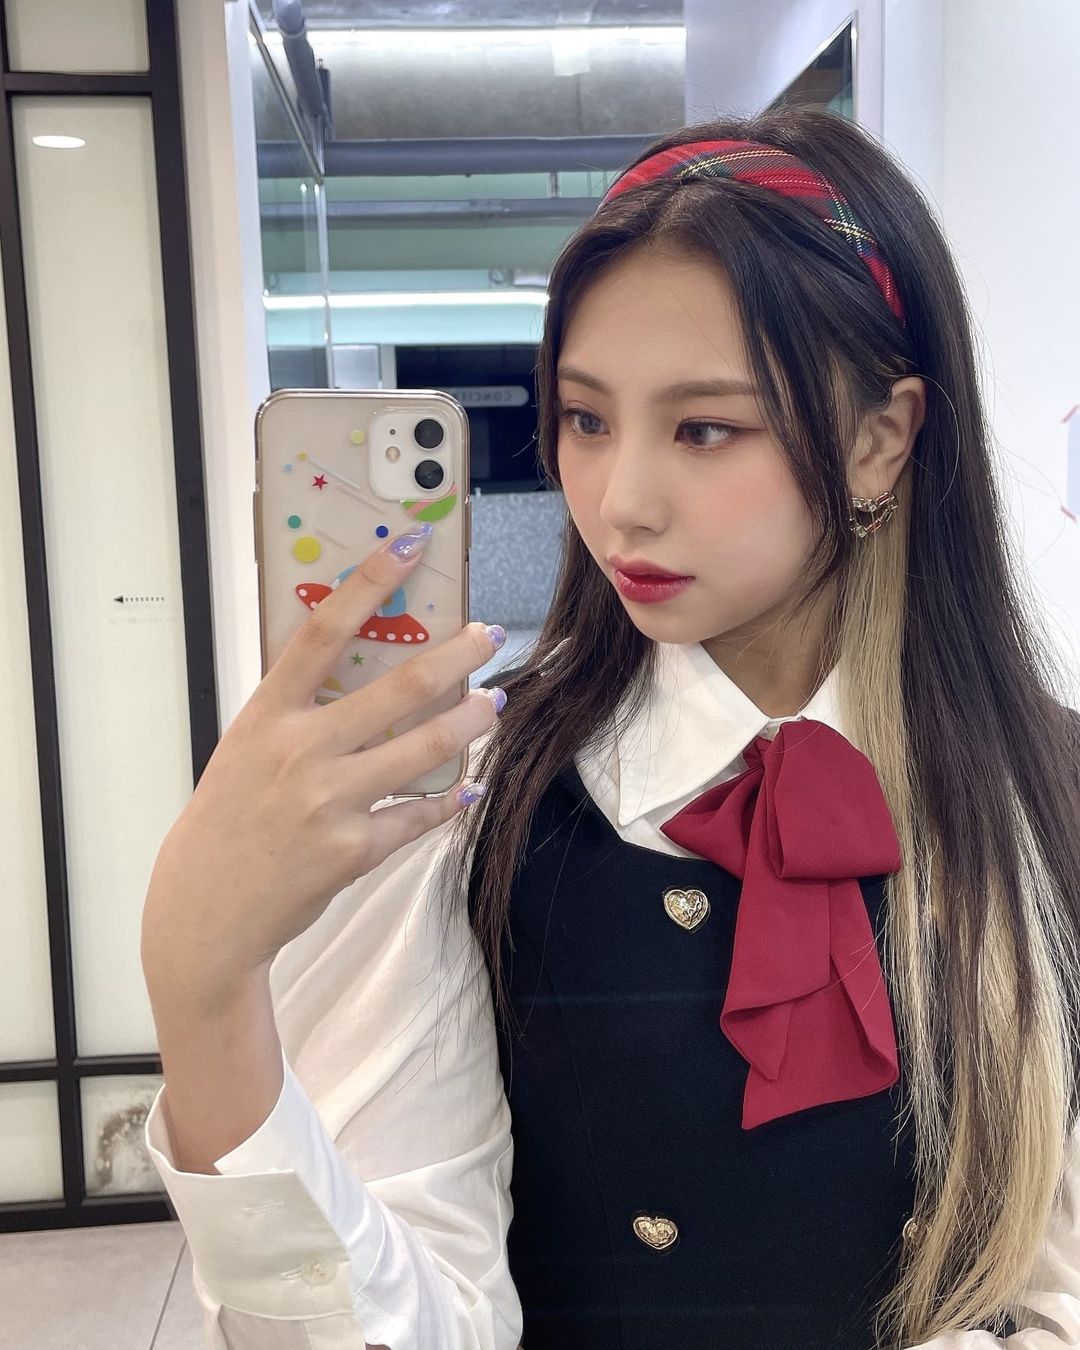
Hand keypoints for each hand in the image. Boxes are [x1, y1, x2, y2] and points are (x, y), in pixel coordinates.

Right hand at [141, 527, 502, 1003]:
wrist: (205, 909)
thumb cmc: (227, 817)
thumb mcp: (246, 747)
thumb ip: (299, 711)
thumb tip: (368, 670)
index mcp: (267, 716)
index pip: (322, 632)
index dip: (369, 584)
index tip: (410, 545)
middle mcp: (300, 752)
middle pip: (399, 687)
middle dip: (457, 655)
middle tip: (487, 636)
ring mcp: (329, 803)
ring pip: (426, 748)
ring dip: (472, 721)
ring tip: (492, 704)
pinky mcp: (354, 851)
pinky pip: (419, 815)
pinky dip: (449, 798)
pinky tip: (468, 785)